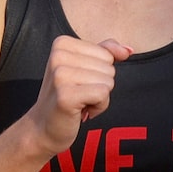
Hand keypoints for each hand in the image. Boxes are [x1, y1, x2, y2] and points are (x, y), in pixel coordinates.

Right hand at [29, 35, 133, 151]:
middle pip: (108, 67)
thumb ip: (106, 52)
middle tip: (78, 95)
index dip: (99, 72)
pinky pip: (103, 94)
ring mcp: (60, 75)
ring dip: (99, 98)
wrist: (44, 128)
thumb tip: (128, 50)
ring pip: (108, 81)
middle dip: (100, 85)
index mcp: (62, 44)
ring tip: (79, 103)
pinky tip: (82, 111)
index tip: (79, 83)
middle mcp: (58, 55)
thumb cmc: (67, 97)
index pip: (106, 54)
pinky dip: (99, 107)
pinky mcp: (66, 95)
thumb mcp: (85, 68)